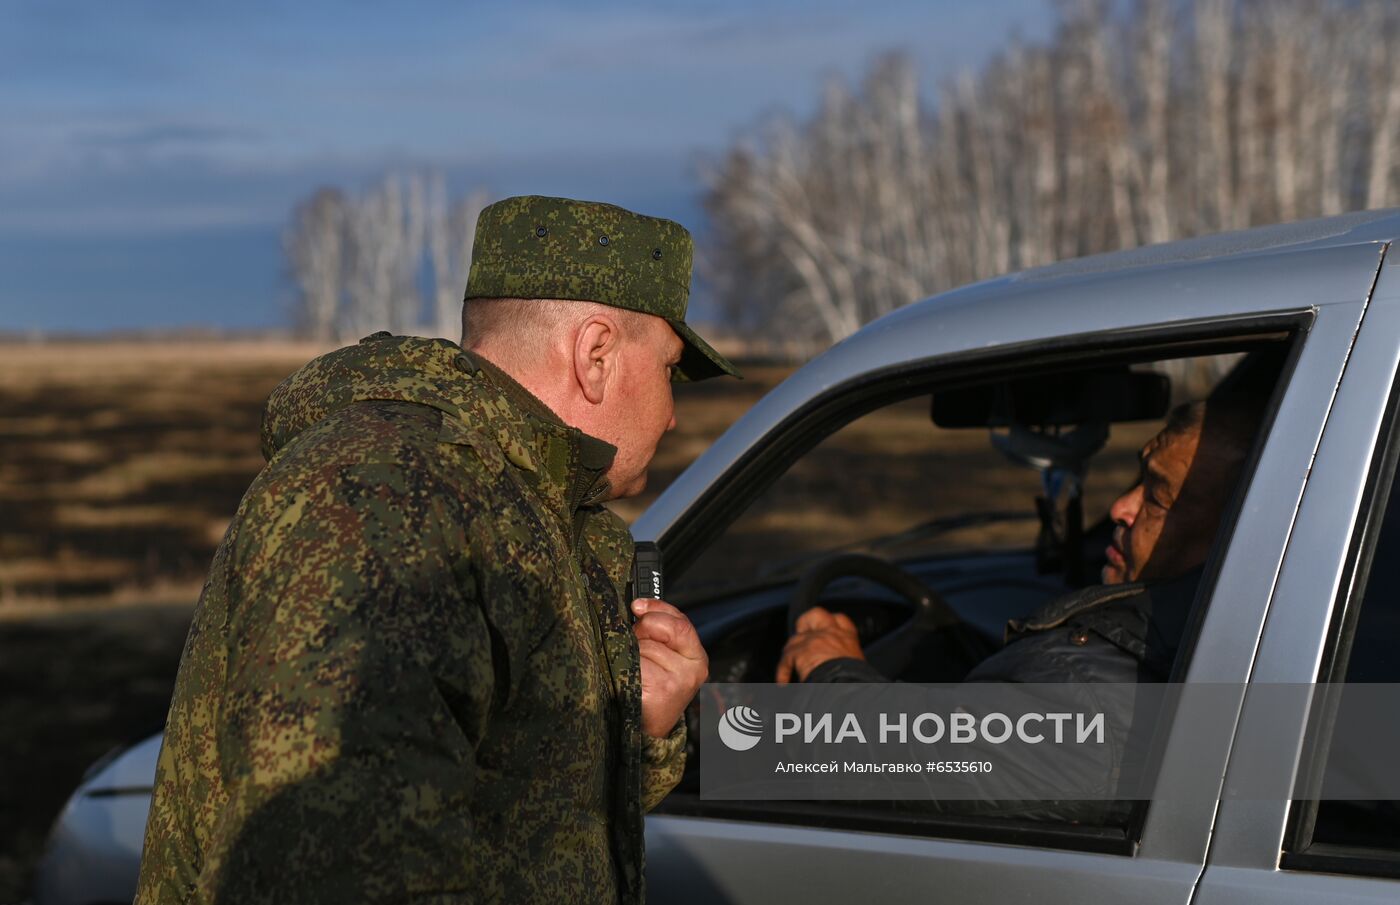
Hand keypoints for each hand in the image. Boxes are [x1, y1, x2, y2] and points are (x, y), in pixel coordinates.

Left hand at [632, 598, 708, 737]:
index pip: (680, 622)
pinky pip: (630, 664)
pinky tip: (627, 680)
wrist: (648, 730)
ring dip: (628, 653)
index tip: (637, 605)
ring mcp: (674, 683)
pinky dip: (621, 667)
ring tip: (633, 670)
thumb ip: (662, 632)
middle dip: (639, 632)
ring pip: (639, 647)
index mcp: (697, 658)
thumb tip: (638, 607)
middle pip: (656, 630)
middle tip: (635, 646)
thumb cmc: (655, 688)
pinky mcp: (654, 692)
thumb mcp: (669, 658)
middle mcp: (691, 671)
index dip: (656, 608)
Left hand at [776, 607, 863, 684]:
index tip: (824, 629)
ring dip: (791, 653)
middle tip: (802, 636)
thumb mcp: (856, 665)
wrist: (845, 684)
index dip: (831, 622)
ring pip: (795, 639)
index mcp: (847, 638)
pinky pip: (785, 659)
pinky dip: (782, 671)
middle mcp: (830, 634)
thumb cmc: (855, 680)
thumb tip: (836, 666)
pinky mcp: (799, 652)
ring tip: (790, 668)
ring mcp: (813, 640)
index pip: (840, 620)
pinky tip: (783, 682)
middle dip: (806, 622)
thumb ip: (845, 659)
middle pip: (815, 614)